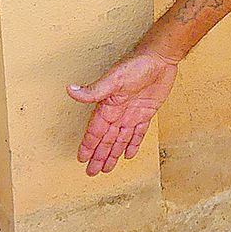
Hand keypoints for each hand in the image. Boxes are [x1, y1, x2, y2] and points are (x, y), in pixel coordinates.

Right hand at [68, 50, 179, 174]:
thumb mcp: (114, 79)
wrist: (160, 59)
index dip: (88, 145)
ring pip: (120, 140)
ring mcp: (132, 114)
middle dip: (98, 156)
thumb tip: (71, 90)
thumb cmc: (136, 65)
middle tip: (91, 172)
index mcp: (108, 106)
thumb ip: (94, 90)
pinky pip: (138, 133)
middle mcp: (118, 113)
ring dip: (113, 154)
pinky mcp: (145, 113)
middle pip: (106, 140)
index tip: (81, 158)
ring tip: (106, 168)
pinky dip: (133, 144)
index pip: (95, 131)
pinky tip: (128, 154)